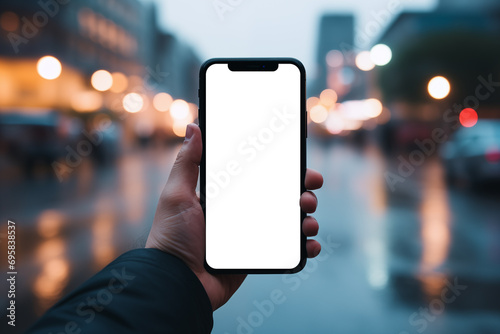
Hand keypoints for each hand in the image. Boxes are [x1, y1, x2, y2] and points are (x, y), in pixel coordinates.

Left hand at [146, 123, 322, 309]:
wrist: (178, 282)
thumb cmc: (172, 238)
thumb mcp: (177, 194)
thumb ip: (187, 162)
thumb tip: (193, 126)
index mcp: (227, 193)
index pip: (259, 172)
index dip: (281, 163)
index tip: (297, 152)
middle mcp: (243, 210)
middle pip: (282, 194)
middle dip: (302, 186)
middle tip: (310, 183)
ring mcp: (254, 233)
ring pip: (292, 219)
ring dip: (308, 214)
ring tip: (307, 217)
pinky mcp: (260, 255)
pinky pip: (291, 249)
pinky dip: (306, 244)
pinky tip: (310, 243)